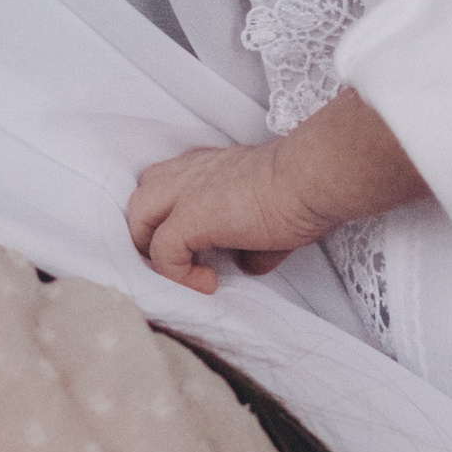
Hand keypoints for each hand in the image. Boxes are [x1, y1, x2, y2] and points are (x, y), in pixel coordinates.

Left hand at [127, 141, 321, 293]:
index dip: (172, 216)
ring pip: (138, 217)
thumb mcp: (273, 220)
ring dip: (154, 248)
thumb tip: (248, 264)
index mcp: (209, 167)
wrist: (313, 179)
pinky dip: (177, 274)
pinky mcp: (188, 216)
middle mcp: (190, 172)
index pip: (168, 184)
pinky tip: (209, 283)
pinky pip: (162, 252)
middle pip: (143, 196)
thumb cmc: (305, 191)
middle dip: (152, 232)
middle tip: (182, 259)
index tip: (199, 247)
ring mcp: (185, 192)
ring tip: (186, 270)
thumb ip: (253, 242)